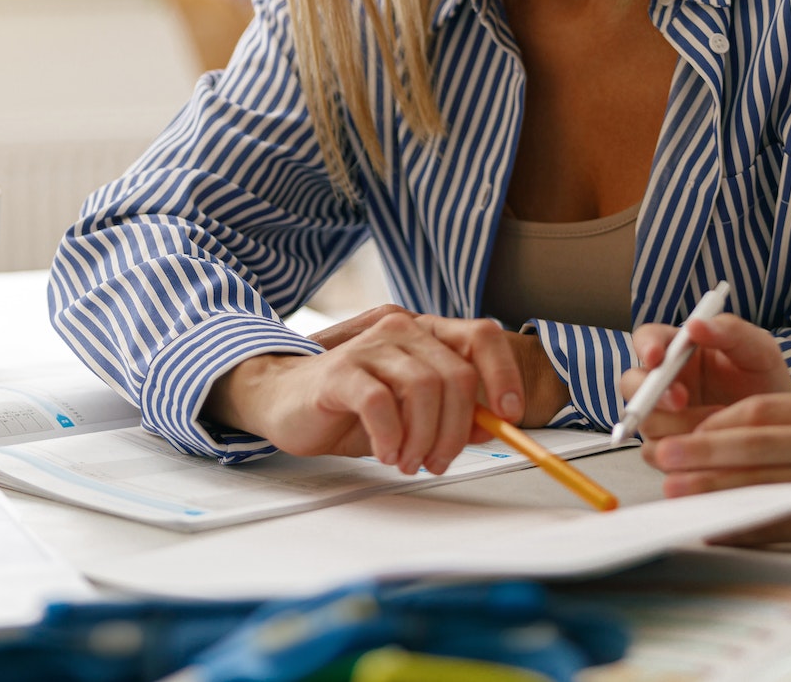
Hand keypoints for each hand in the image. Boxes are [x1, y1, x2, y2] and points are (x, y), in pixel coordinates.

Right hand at [205, 305, 560, 474]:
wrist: (281, 398)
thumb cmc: (347, 405)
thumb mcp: (409, 411)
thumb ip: (450, 413)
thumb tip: (492, 425)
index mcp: (423, 333)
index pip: (481, 336)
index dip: (504, 374)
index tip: (509, 416)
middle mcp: (400, 328)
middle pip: (456, 374)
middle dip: (456, 429)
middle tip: (438, 461)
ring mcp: (370, 345)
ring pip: (424, 388)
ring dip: (424, 437)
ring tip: (408, 461)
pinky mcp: (340, 370)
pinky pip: (381, 403)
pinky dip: (391, 436)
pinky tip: (386, 453)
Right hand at [615, 314, 790, 440]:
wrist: (784, 431)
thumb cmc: (767, 383)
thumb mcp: (759, 350)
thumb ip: (730, 331)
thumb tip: (695, 325)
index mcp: (679, 350)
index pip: (648, 339)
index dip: (645, 346)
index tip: (656, 357)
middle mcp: (664, 383)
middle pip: (632, 384)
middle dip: (652, 393)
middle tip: (682, 400)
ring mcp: (664, 418)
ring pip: (646, 421)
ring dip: (678, 424)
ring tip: (721, 423)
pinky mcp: (670, 450)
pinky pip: (656, 454)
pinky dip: (682, 452)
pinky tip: (713, 447)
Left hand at [644, 392, 790, 560]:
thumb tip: (732, 438)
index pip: (761, 406)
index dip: (718, 421)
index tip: (686, 433)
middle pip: (754, 439)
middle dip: (702, 449)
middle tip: (664, 454)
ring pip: (762, 479)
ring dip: (714, 487)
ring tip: (677, 491)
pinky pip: (783, 521)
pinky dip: (747, 527)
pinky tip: (719, 531)